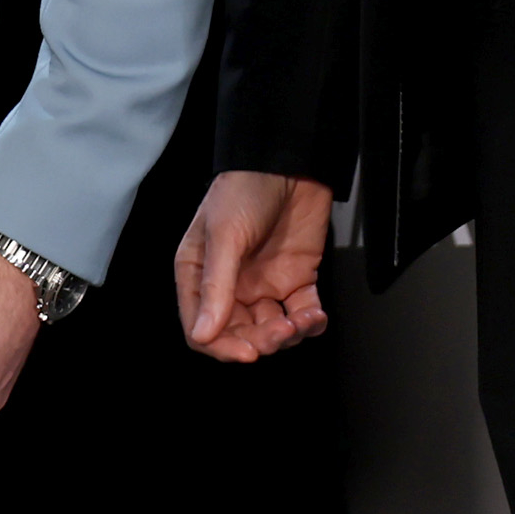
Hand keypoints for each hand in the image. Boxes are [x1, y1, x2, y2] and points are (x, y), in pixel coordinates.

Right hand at [177, 170, 333, 361]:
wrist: (290, 161)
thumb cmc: (245, 189)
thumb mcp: (225, 235)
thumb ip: (217, 286)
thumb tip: (203, 334)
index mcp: (199, 273)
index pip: (202, 327)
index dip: (222, 345)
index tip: (247, 352)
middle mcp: (230, 284)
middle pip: (239, 334)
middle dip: (261, 341)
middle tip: (280, 332)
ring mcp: (263, 283)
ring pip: (272, 329)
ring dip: (289, 334)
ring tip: (303, 319)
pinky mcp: (295, 278)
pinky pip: (301, 313)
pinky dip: (310, 322)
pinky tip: (315, 315)